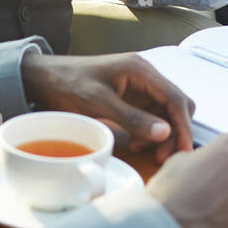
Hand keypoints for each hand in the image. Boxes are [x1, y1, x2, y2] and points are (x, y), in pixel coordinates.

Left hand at [20, 51, 194, 163]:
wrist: (43, 78)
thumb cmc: (67, 84)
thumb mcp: (98, 104)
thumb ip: (133, 118)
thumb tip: (165, 132)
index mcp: (140, 70)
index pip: (176, 98)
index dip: (183, 126)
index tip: (184, 149)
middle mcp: (145, 76)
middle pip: (176, 105)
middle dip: (174, 132)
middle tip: (162, 156)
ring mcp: (139, 87)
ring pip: (166, 113)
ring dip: (162, 134)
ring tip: (144, 151)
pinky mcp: (131, 98)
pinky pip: (151, 116)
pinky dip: (149, 132)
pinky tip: (136, 143)